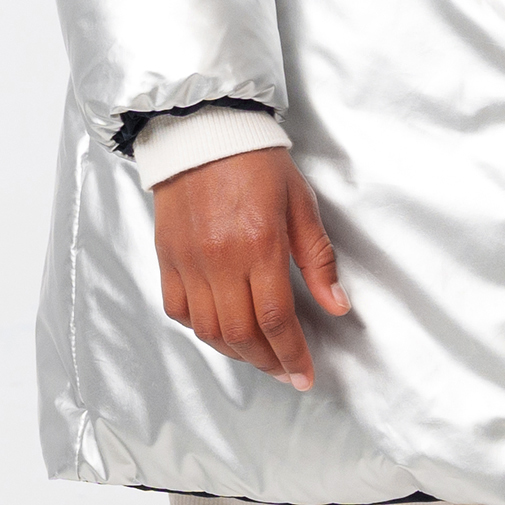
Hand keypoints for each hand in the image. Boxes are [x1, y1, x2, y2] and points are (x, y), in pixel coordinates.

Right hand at [152, 147, 350, 388]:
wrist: (204, 130)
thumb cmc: (257, 161)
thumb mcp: (300, 202)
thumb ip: (318, 258)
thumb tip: (337, 304)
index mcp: (259, 244)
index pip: (276, 318)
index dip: (292, 354)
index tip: (304, 375)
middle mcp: (220, 259)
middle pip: (242, 334)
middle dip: (268, 362)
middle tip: (286, 371)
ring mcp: (189, 260)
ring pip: (209, 330)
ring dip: (236, 353)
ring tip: (258, 356)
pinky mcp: (167, 257)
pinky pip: (178, 311)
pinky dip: (200, 330)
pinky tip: (219, 329)